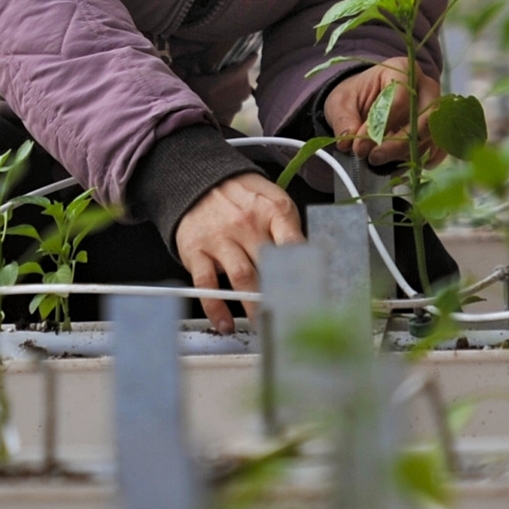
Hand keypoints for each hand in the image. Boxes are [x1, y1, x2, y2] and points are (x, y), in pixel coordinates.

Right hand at [172, 172, 301, 333]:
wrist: (198, 181)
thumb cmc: (242, 198)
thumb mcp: (273, 202)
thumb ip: (290, 232)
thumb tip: (308, 267)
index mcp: (272, 211)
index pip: (294, 243)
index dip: (305, 270)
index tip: (312, 294)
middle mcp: (246, 224)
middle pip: (270, 265)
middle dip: (283, 294)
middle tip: (293, 319)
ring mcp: (220, 238)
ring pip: (242, 277)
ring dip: (255, 305)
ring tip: (265, 326)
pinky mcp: (196, 251)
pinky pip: (207, 283)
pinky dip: (216, 307)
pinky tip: (226, 323)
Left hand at [319, 58, 440, 165]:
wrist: (367, 99)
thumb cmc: (357, 95)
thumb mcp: (341, 102)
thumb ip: (344, 120)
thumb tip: (349, 140)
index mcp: (403, 70)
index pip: (401, 98)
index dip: (382, 124)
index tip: (361, 144)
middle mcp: (426, 87)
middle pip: (425, 118)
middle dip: (399, 143)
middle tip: (373, 157)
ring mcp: (436, 109)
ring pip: (431, 136)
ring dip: (405, 154)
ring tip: (379, 159)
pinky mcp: (438, 130)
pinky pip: (439, 149)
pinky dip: (422, 160)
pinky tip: (401, 165)